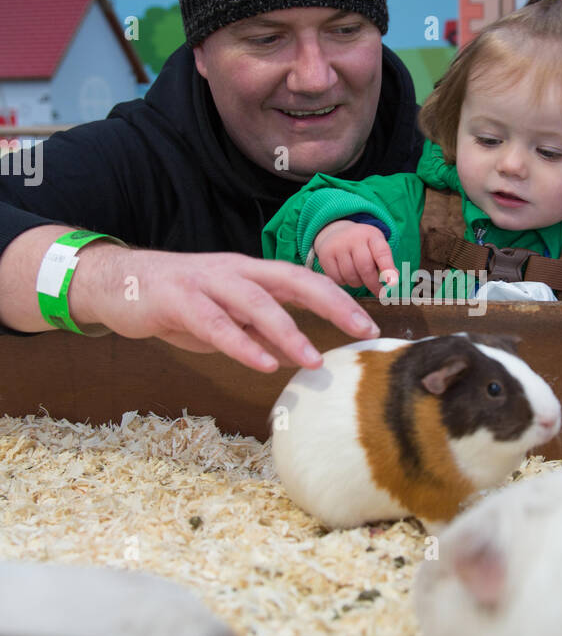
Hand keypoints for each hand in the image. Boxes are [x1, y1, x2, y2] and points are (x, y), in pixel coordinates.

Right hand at [68, 245, 380, 371]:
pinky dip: (240, 343)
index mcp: (252, 274)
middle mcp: (236, 271)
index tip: (369, 325)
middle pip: (293, 280)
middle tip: (361, 329)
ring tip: (312, 360)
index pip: (305, 281)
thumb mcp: (226, 319)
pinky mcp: (178, 300)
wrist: (118, 283)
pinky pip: (215, 323)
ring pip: (256, 302)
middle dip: (332, 303)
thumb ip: (259, 332)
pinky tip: (260, 363)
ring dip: (287, 331)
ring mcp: (207, 283)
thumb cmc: (178, 302)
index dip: (339, 300)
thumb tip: (296, 355)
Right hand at [313, 220, 397, 294]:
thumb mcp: (376, 247)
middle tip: (379, 293)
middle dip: (374, 284)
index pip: (382, 252)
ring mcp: (337, 246)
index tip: (393, 283)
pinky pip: (338, 279)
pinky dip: (344, 282)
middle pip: (365, 268)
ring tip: (359, 277)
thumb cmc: (363, 246)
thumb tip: (393, 281)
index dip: (388, 268)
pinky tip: (346, 275)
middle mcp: (353, 238)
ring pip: (351, 276)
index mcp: (372, 235)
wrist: (336, 233)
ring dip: (358, 283)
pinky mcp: (325, 255)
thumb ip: (386, 263)